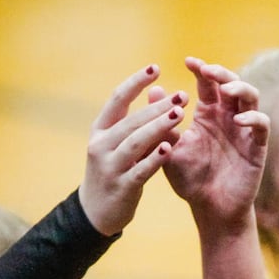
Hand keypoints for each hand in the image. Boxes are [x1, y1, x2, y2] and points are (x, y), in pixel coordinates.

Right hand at [79, 65, 185, 235]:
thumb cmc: (113, 170)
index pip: (117, 98)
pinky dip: (155, 158)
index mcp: (100, 129)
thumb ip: (136, 122)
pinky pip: (141, 170)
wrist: (97, 211)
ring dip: (159, 127)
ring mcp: (110, 166)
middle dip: (157, 106)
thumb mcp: (118, 144)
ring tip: (179, 114)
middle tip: (182, 95)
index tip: (155, 68)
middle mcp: (101, 144)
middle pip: (131, 119)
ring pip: (136, 141)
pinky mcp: (122, 186)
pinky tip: (170, 148)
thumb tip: (158, 92)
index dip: (136, 82)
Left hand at [163, 57, 269, 229]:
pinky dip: (252, 118)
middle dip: (222, 74)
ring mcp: (244, 132)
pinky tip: (238, 120)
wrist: (209, 208)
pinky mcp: (256, 148)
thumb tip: (152, 89)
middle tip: (207, 71)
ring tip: (227, 90)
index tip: (188, 62)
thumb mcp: (170, 147)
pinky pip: (261, 125)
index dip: (201, 70)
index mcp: (208, 115)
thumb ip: (162, 121)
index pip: (208, 84)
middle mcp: (228, 119)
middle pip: (232, 84)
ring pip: (251, 98)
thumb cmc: (190, 179)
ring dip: (241, 89)